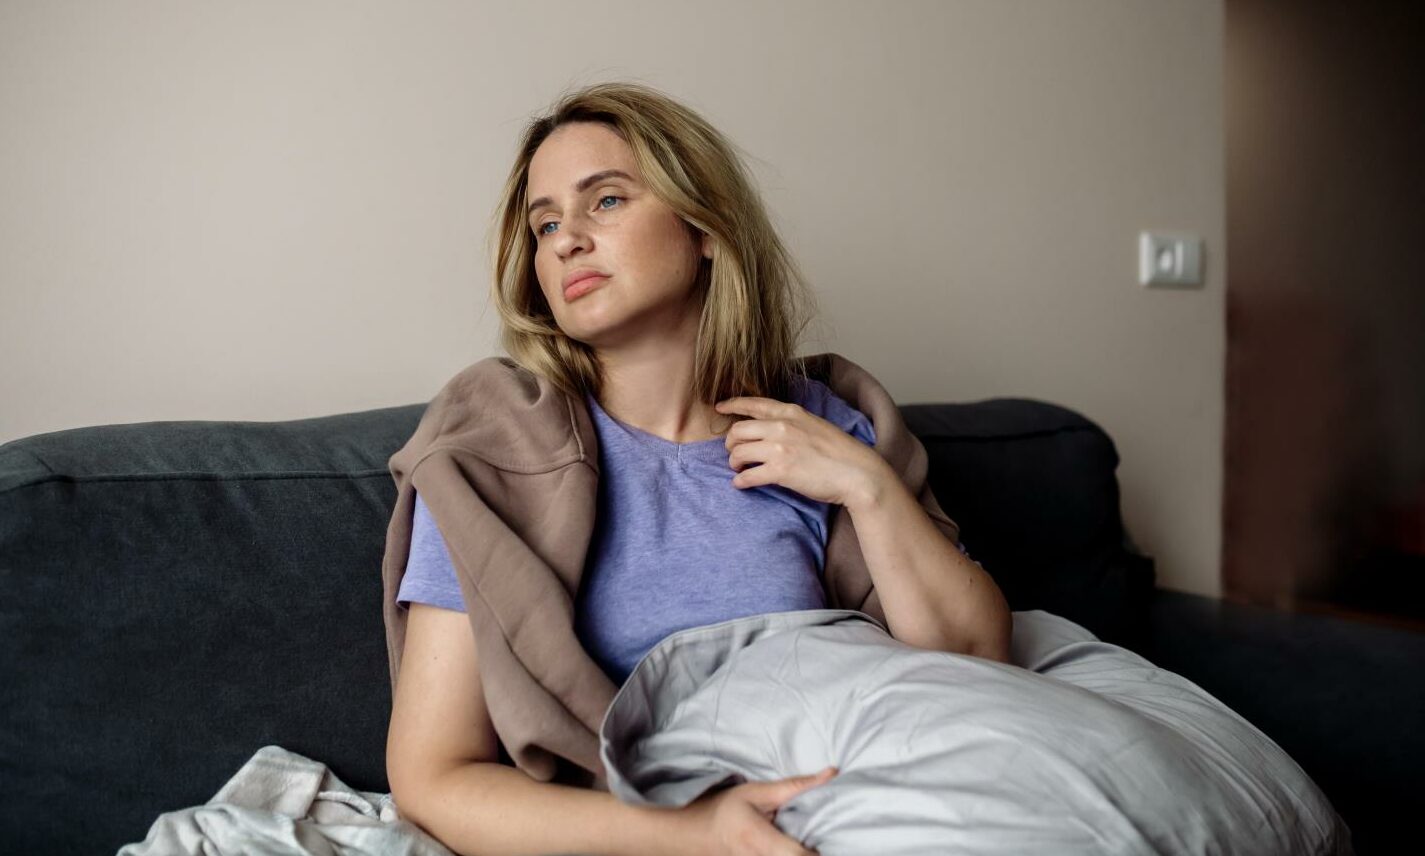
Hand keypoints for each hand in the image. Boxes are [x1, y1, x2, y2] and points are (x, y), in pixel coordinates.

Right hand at [673, 766, 837, 855]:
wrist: (692, 835)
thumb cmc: (724, 810)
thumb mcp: (757, 792)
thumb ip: (796, 786)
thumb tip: (831, 773)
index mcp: (760, 841)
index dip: (819, 852)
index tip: (831, 839)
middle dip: (814, 851)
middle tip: (824, 838)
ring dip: (803, 852)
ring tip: (810, 841)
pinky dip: (790, 853)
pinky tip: (794, 845)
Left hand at [715, 397, 891, 508]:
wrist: (857, 473)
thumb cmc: (840, 452)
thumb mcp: (815, 425)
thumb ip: (792, 423)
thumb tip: (771, 430)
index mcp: (791, 412)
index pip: (753, 404)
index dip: (732, 405)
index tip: (719, 408)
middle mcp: (782, 426)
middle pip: (738, 430)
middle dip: (730, 443)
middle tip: (734, 453)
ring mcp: (780, 448)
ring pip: (738, 452)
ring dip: (734, 463)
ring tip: (738, 469)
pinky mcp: (780, 471)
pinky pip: (748, 475)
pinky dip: (740, 481)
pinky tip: (741, 484)